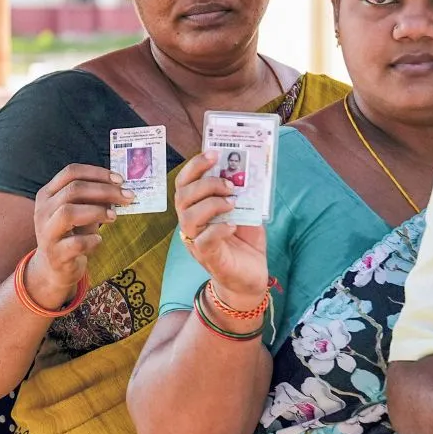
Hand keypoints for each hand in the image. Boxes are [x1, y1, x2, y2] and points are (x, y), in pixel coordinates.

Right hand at [28, 164, 132, 307]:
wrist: (54, 268)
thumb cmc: (70, 234)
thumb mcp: (78, 212)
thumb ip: (92, 199)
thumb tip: (120, 188)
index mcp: (48, 194)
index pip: (71, 173)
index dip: (97, 173)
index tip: (120, 180)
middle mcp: (43, 210)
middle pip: (73, 190)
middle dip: (105, 190)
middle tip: (127, 196)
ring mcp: (47, 232)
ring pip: (68, 212)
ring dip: (97, 212)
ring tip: (113, 217)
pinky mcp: (56, 254)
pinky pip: (76, 243)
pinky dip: (92, 240)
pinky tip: (98, 241)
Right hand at [174, 151, 268, 308]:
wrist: (250, 279)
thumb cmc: (244, 244)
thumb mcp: (247, 214)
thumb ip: (244, 196)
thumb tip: (250, 174)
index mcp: (196, 209)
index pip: (185, 183)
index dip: (195, 166)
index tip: (213, 154)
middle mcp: (191, 224)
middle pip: (183, 196)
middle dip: (206, 184)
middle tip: (229, 184)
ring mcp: (196, 241)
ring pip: (188, 217)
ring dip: (211, 204)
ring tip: (233, 203)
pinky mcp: (208, 257)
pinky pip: (204, 240)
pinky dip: (219, 229)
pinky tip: (233, 225)